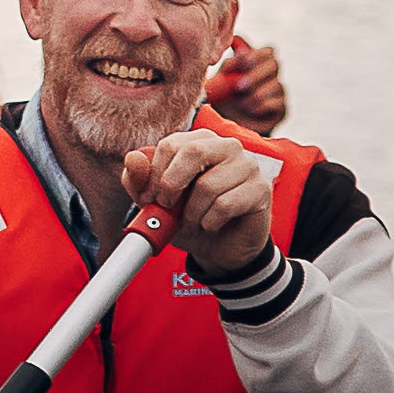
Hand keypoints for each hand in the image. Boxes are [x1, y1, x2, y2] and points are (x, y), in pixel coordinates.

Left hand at [116, 125, 278, 281]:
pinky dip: (210, 222)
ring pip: (208, 185)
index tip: (148, 198)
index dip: (154, 174)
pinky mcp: (261, 189)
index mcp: (200, 142)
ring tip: (194, 222)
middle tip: (166, 207)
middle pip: (193, 151)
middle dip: (171, 185)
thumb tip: (132, 158)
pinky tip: (212, 225)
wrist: (220, 250)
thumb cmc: (190, 218)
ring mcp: (248, 166)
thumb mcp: (156, 203)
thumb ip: (139, 180)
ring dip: (192, 213)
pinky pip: (225, 205)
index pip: (171, 144)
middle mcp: (227, 146)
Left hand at [210, 35, 289, 130]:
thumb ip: (229, 64)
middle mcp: (270, 75)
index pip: (268, 51)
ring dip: (257, 93)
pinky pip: (278, 102)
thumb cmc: (222, 98)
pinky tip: (250, 109)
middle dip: (255, 74)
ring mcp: (277, 92)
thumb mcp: (221, 80)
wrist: (227, 125)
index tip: (241, 61)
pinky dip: (262, 105)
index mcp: (257, 64)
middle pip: (274, 64)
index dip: (255, 54)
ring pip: (276, 84)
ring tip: (241, 103)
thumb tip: (236, 41)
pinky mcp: (281, 109)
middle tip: (238, 86)